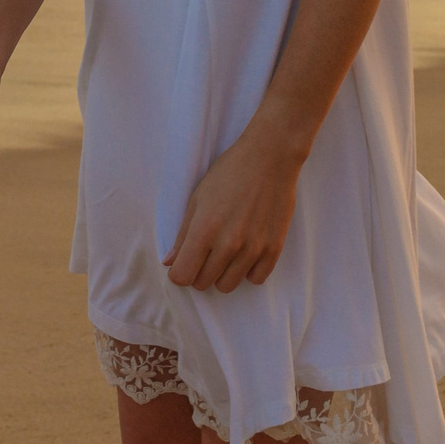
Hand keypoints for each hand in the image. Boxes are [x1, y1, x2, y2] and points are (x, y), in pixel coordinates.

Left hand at [164, 133, 302, 292]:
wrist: (270, 158)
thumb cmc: (229, 173)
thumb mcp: (198, 198)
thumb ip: (183, 234)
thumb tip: (170, 262)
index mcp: (204, 229)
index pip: (182, 276)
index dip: (179, 272)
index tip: (184, 262)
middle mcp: (229, 244)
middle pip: (203, 283)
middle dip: (198, 271)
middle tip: (205, 252)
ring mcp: (253, 248)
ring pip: (228, 286)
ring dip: (222, 273)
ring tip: (225, 252)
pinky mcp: (274, 249)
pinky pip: (255, 279)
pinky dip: (248, 270)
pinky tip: (246, 252)